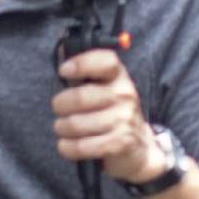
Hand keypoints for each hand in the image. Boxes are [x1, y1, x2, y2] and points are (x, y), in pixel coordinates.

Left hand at [51, 44, 163, 182]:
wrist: (138, 149)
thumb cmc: (112, 114)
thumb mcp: (105, 89)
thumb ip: (84, 72)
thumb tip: (62, 49)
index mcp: (119, 77)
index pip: (104, 61)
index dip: (81, 63)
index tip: (63, 71)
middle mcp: (124, 95)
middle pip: (79, 97)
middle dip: (59, 105)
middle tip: (59, 110)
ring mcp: (124, 120)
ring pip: (75, 124)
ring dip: (61, 128)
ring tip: (64, 128)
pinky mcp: (119, 143)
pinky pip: (81, 146)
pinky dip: (67, 148)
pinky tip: (68, 145)